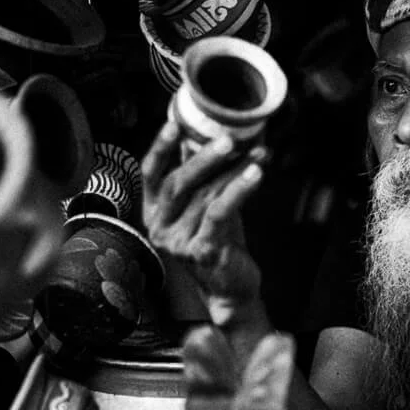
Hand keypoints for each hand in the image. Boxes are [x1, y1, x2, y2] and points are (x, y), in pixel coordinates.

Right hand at [142, 121, 265, 330]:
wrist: (230, 287)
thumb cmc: (218, 239)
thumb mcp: (204, 202)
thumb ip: (199, 173)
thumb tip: (203, 132)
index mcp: (154, 210)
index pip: (150, 173)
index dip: (161, 147)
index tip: (174, 123)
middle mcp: (159, 226)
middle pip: (176, 183)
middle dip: (204, 158)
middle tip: (228, 139)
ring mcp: (178, 241)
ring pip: (205, 196)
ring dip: (235, 172)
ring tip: (259, 153)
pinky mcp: (201, 252)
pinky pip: (220, 214)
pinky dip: (239, 191)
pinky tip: (256, 174)